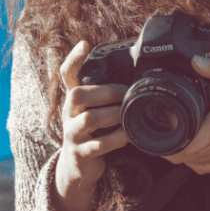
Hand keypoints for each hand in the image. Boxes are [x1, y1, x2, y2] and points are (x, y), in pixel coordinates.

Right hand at [53, 40, 129, 210]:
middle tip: (127, 93)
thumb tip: (141, 78)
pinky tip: (128, 136)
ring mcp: (72, 134)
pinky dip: (116, 139)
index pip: (67, 75)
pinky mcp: (81, 153)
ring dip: (114, 115)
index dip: (73, 59)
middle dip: (106, 91)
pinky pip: (98, 144)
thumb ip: (110, 96)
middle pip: (77, 95)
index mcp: (75, 101)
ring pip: (89, 119)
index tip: (84, 43)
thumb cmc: (95, 132)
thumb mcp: (98, 111)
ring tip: (129, 115)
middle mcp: (69, 114)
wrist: (79, 166)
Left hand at [162, 56, 209, 174]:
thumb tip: (195, 61)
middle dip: (169, 149)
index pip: (181, 147)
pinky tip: (199, 149)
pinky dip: (199, 162)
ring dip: (184, 157)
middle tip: (163, 134)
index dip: (163, 144)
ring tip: (179, 141)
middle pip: (183, 159)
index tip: (156, 132)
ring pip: (195, 166)